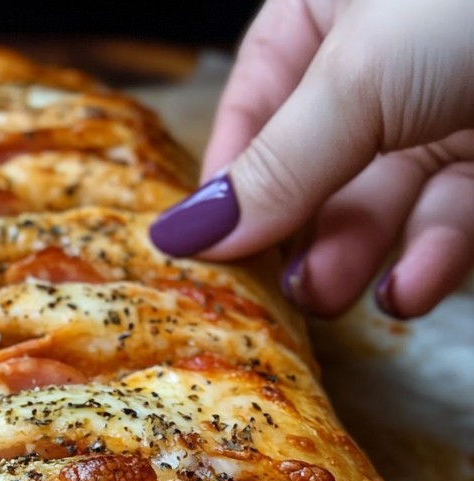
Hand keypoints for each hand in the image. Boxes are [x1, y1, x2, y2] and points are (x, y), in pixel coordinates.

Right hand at [149, 0, 473, 318]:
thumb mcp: (360, 76)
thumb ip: (277, 164)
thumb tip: (186, 233)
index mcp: (328, 8)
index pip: (254, 105)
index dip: (230, 181)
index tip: (207, 250)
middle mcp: (383, 58)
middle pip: (313, 168)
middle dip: (296, 234)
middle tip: (276, 292)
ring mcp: (445, 106)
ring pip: (379, 202)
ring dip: (354, 259)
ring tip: (334, 298)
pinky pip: (450, 217)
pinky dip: (428, 260)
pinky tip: (405, 291)